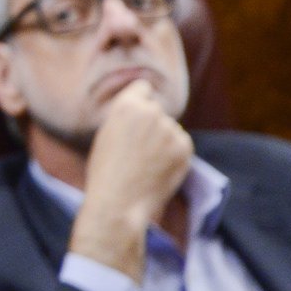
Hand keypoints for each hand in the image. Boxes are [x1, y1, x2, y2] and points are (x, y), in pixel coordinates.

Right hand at [69, 82, 193, 280]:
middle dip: (151, 123)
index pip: (143, 88)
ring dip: (163, 139)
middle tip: (138, 147)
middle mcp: (151, 112)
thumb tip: (144, 110)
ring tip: (146, 163)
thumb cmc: (105, 171)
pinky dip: (173, 154)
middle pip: (157, 109)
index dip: (140, 101)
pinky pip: (180, 144)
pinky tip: (158, 169)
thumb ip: (126, 118)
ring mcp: (171, 130)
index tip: (137, 116)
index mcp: (127, 105)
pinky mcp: (185, 147)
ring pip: (170, 128)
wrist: (119, 202)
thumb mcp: (106, 134)